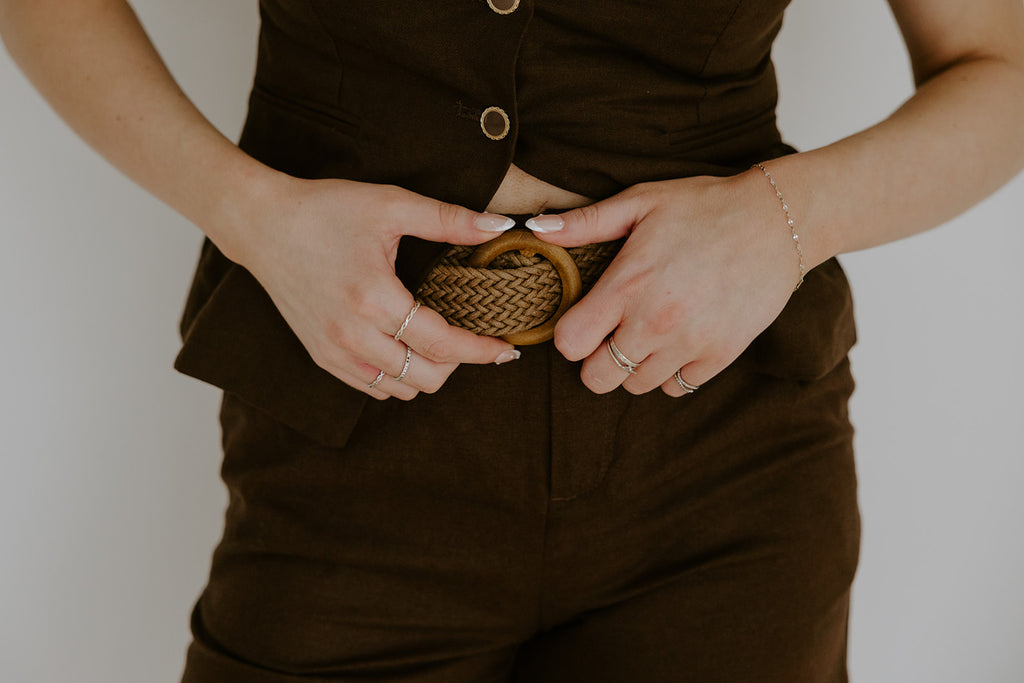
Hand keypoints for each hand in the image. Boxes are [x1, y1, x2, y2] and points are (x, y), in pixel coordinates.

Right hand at [230, 174, 518, 399]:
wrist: (262, 223)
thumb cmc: (325, 209)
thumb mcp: (391, 204)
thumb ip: (448, 219)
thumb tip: (499, 226)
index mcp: (374, 298)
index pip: (442, 344)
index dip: (481, 350)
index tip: (507, 348)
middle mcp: (352, 335)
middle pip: (426, 377)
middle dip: (458, 362)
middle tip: (471, 337)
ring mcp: (333, 351)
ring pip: (400, 390)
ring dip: (428, 372)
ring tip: (439, 342)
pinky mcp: (321, 356)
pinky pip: (372, 388)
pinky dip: (398, 377)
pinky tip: (406, 348)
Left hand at [534, 171, 803, 396]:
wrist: (777, 220)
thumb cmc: (704, 206)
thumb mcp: (641, 202)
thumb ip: (585, 222)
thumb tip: (535, 229)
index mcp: (627, 284)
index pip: (570, 343)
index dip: (569, 336)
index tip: (583, 320)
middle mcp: (655, 321)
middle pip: (597, 379)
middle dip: (595, 361)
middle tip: (610, 335)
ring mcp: (689, 342)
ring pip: (636, 387)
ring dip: (633, 367)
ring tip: (646, 334)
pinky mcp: (721, 355)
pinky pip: (677, 388)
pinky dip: (671, 373)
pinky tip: (676, 342)